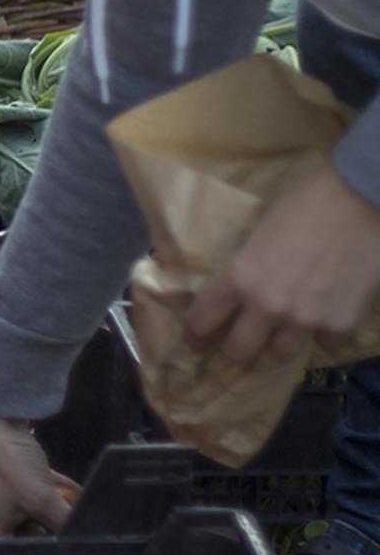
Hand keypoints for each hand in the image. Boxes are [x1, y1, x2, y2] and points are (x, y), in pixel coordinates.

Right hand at [0, 399, 77, 535]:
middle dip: (48, 541)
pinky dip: (58, 492)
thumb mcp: (39, 498)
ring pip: (33, 512)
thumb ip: (63, 522)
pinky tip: (79, 493)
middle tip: (75, 550)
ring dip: (56, 515)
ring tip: (82, 523)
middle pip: (22, 538)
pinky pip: (39, 489)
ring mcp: (2, 491)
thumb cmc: (3, 461)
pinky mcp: (12, 472)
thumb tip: (88, 540)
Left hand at [183, 162, 379, 367]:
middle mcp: (267, 305)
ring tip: (286, 330)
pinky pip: (325, 343)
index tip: (196, 343)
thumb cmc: (304, 204)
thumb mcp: (258, 235)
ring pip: (281, 354)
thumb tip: (240, 288)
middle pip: (240, 351)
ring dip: (280, 343)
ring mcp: (305, 319)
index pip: (203, 320)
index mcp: (239, 277)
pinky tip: (327, 313)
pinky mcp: (340, 324)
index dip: (196, 336)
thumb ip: (247, 268)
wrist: (358, 200)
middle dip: (237, 351)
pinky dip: (325, 332)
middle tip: (241, 347)